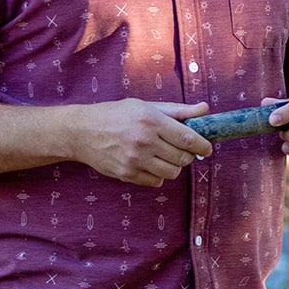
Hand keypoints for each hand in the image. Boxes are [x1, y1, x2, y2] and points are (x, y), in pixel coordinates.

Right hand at [72, 99, 212, 185]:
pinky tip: (150, 163)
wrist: (81, 132)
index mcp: (151, 120)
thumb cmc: (116, 114)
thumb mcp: (145, 106)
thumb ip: (177, 110)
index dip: (203, 145)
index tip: (207, 147)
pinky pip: (156, 182)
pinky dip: (158, 175)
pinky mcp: (127, 175)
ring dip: (174, 166)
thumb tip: (204, 109)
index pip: (188, 138)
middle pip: (183, 158)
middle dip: (187, 155)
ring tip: (164, 155)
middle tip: (181, 148)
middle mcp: (144, 141)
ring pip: (172, 173)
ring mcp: (134, 160)